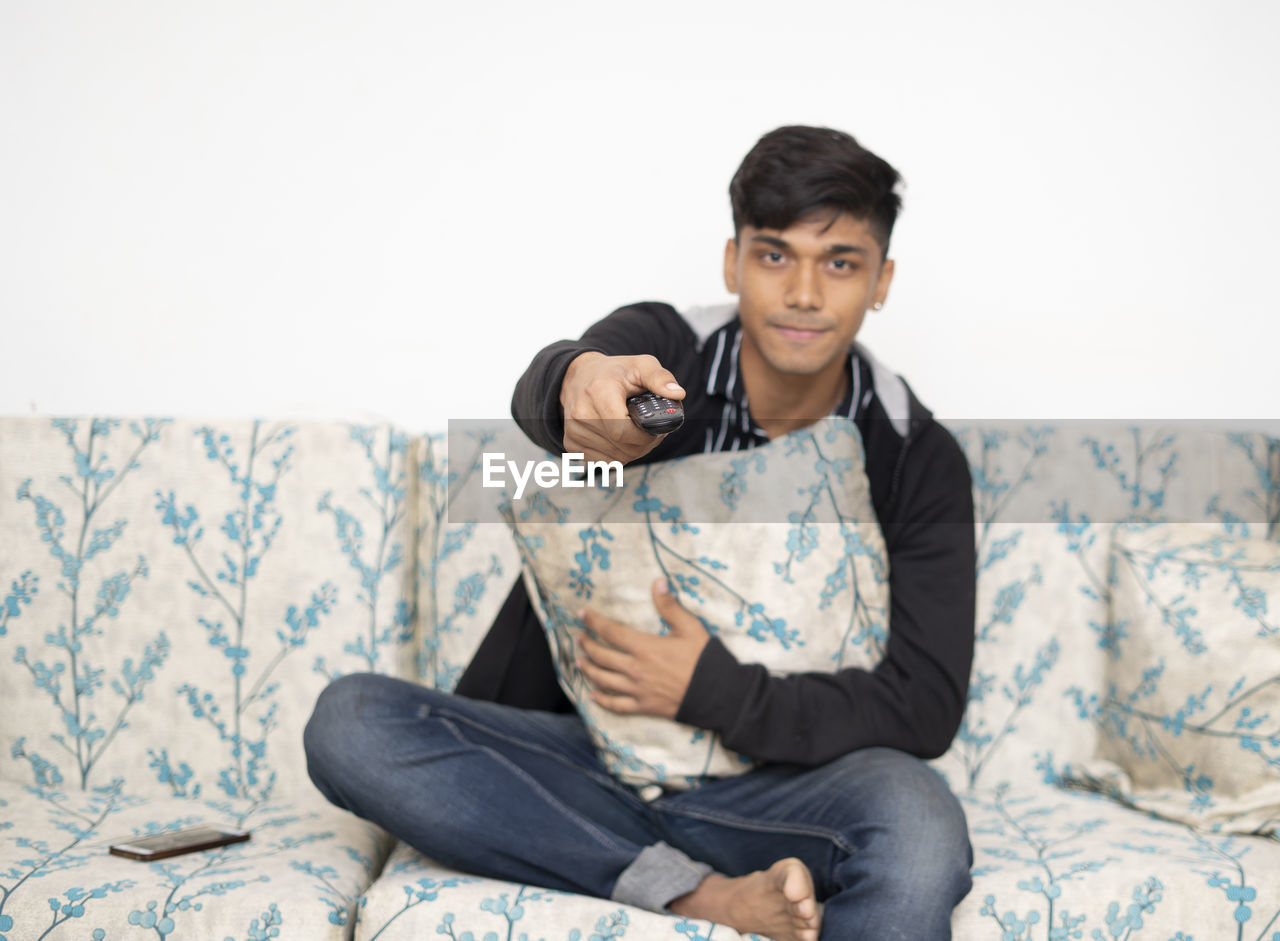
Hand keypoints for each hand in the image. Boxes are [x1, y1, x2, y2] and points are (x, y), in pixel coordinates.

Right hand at [560, 352, 685, 464]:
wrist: (579, 376)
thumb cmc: (614, 372)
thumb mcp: (640, 365)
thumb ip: (660, 378)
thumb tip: (678, 394)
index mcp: (599, 392)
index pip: (623, 431)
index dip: (646, 437)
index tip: (655, 429)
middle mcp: (581, 413)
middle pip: (622, 448)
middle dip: (643, 445)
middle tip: (649, 432)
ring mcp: (574, 431)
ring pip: (614, 459)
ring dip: (631, 452)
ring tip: (634, 433)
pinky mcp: (571, 444)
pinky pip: (602, 463)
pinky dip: (616, 456)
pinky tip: (619, 440)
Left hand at [575, 578, 708, 718]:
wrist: (717, 694)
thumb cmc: (704, 659)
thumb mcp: (690, 627)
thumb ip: (670, 606)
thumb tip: (658, 582)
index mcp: (644, 647)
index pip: (610, 631)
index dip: (593, 621)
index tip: (581, 614)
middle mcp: (635, 669)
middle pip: (602, 656)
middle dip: (587, 644)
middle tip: (578, 637)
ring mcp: (637, 690)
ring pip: (603, 679)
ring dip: (588, 669)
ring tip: (578, 662)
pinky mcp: (643, 707)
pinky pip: (616, 705)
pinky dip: (601, 700)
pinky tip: (593, 695)